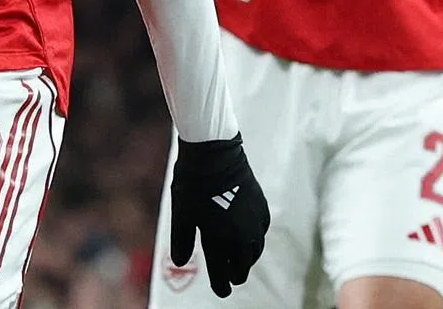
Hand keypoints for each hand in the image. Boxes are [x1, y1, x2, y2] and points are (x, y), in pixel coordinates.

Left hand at [170, 134, 269, 297]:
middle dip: (234, 274)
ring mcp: (254, 222)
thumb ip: (181, 241)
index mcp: (219, 240)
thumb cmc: (193, 182)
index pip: (222, 275)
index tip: (220, 290)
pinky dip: (254, 240)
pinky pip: (261, 234)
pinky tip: (246, 236)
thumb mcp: (181, 213)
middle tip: (228, 276)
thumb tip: (180, 263)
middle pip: (241, 268)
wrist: (214, 152)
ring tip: (236, 259)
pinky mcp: (262, 208)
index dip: (220, 286)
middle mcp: (240, 236)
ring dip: (245, 259)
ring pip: (254, 253)